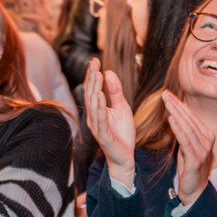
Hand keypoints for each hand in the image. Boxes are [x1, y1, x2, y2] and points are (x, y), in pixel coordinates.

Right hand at [83, 58, 135, 186]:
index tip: (94, 60)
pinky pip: (100, 119)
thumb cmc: (122, 133)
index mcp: (96, 110)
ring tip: (98, 75)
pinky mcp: (103, 136)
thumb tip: (109, 72)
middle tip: (94, 63)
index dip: (93, 75)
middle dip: (92, 78)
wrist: (125, 157)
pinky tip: (100, 95)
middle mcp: (93, 117)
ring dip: (95, 89)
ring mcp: (97, 127)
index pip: (92, 90)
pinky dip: (99, 107)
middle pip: (90, 94)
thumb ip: (115, 91)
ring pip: (93, 105)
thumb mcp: (122, 107)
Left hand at [162, 90, 214, 206]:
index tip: (168, 94)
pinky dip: (178, 129)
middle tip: (165, 93)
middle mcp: (208, 140)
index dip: (180, 104)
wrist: (195, 192)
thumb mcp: (188, 147)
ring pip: (188, 127)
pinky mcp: (196, 160)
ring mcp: (203, 150)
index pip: (192, 116)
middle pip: (190, 119)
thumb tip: (176, 116)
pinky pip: (186, 141)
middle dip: (177, 105)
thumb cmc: (190, 168)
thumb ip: (186, 133)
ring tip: (166, 102)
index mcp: (207, 136)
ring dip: (176, 113)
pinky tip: (171, 119)